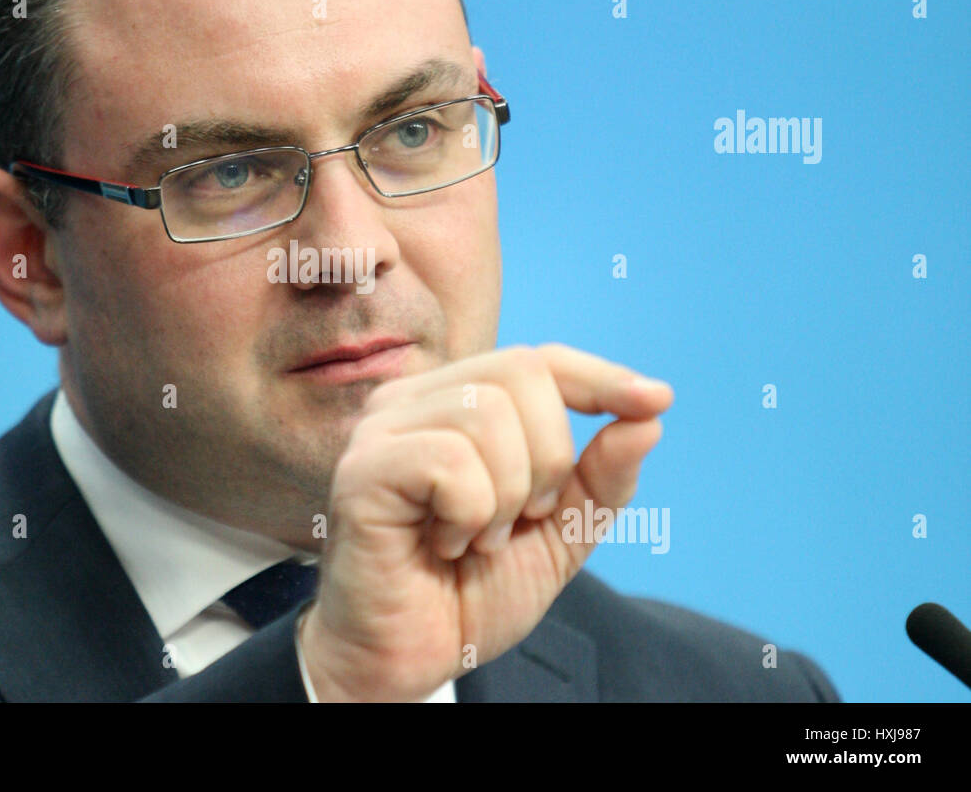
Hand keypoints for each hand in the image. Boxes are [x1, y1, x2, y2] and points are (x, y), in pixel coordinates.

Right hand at [298, 343, 672, 700]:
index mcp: (454, 404)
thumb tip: (649, 415)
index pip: (537, 360)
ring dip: (508, 497)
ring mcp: (381, 430)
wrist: (409, 659)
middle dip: (550, 458)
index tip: (657, 400)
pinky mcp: (363, 469)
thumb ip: (601, 477)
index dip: (599, 376)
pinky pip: (451, 462)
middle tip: (523, 519)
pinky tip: (445, 543)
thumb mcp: (561, 533)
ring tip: (477, 538)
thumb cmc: (469, 591)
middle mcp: (412, 402)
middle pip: (520, 373)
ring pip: (487, 415)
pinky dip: (470, 514)